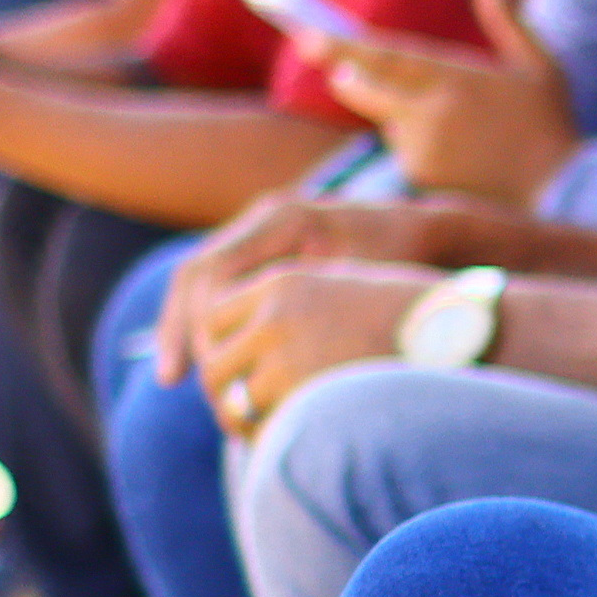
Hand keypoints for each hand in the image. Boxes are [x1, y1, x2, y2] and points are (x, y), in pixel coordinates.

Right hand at [154, 191, 489, 382]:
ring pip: (199, 280)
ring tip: (173, 376)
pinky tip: (197, 362)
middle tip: (175, 376)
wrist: (423, 231)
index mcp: (287, 220)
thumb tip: (279, 354)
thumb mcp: (369, 281)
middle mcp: (265, 219)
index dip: (199, 319)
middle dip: (180, 326)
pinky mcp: (262, 252)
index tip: (203, 364)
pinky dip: (205, 323)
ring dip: (183, 327)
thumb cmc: (404, 259)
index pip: (217, 269)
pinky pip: (218, 286)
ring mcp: (260, 232)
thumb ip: (324, 306)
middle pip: (197, 272)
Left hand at [186, 259, 433, 438]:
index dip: (221, 352)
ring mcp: (286, 355)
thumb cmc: (419, 320)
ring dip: (245, 425)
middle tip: (244, 419)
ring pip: (233, 402)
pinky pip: (265, 428)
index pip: (214, 318)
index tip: (236, 376)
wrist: (464, 333)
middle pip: (216, 365)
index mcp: (284, 282)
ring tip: (270, 438)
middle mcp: (275, 314)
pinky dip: (270, 443)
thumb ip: (299, 317)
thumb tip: (256, 362)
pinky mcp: (303, 394)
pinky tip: (292, 448)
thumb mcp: (348, 296)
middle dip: (224, 398)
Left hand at [325, 0, 579, 205]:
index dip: (341, 46)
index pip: (383, 58)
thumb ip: (507, 18)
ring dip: (399, 113)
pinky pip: (402, 149)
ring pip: (386, 119)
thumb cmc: (549, 124)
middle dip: (346, 73)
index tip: (306, 36)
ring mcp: (419, 148)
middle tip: (343, 68)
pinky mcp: (418, 177)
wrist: (560, 195)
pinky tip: (457, 151)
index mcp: (453, 78)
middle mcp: (428, 113)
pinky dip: (417, 143)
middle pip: (361, 88)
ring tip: (456, 124)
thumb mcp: (539, 65)